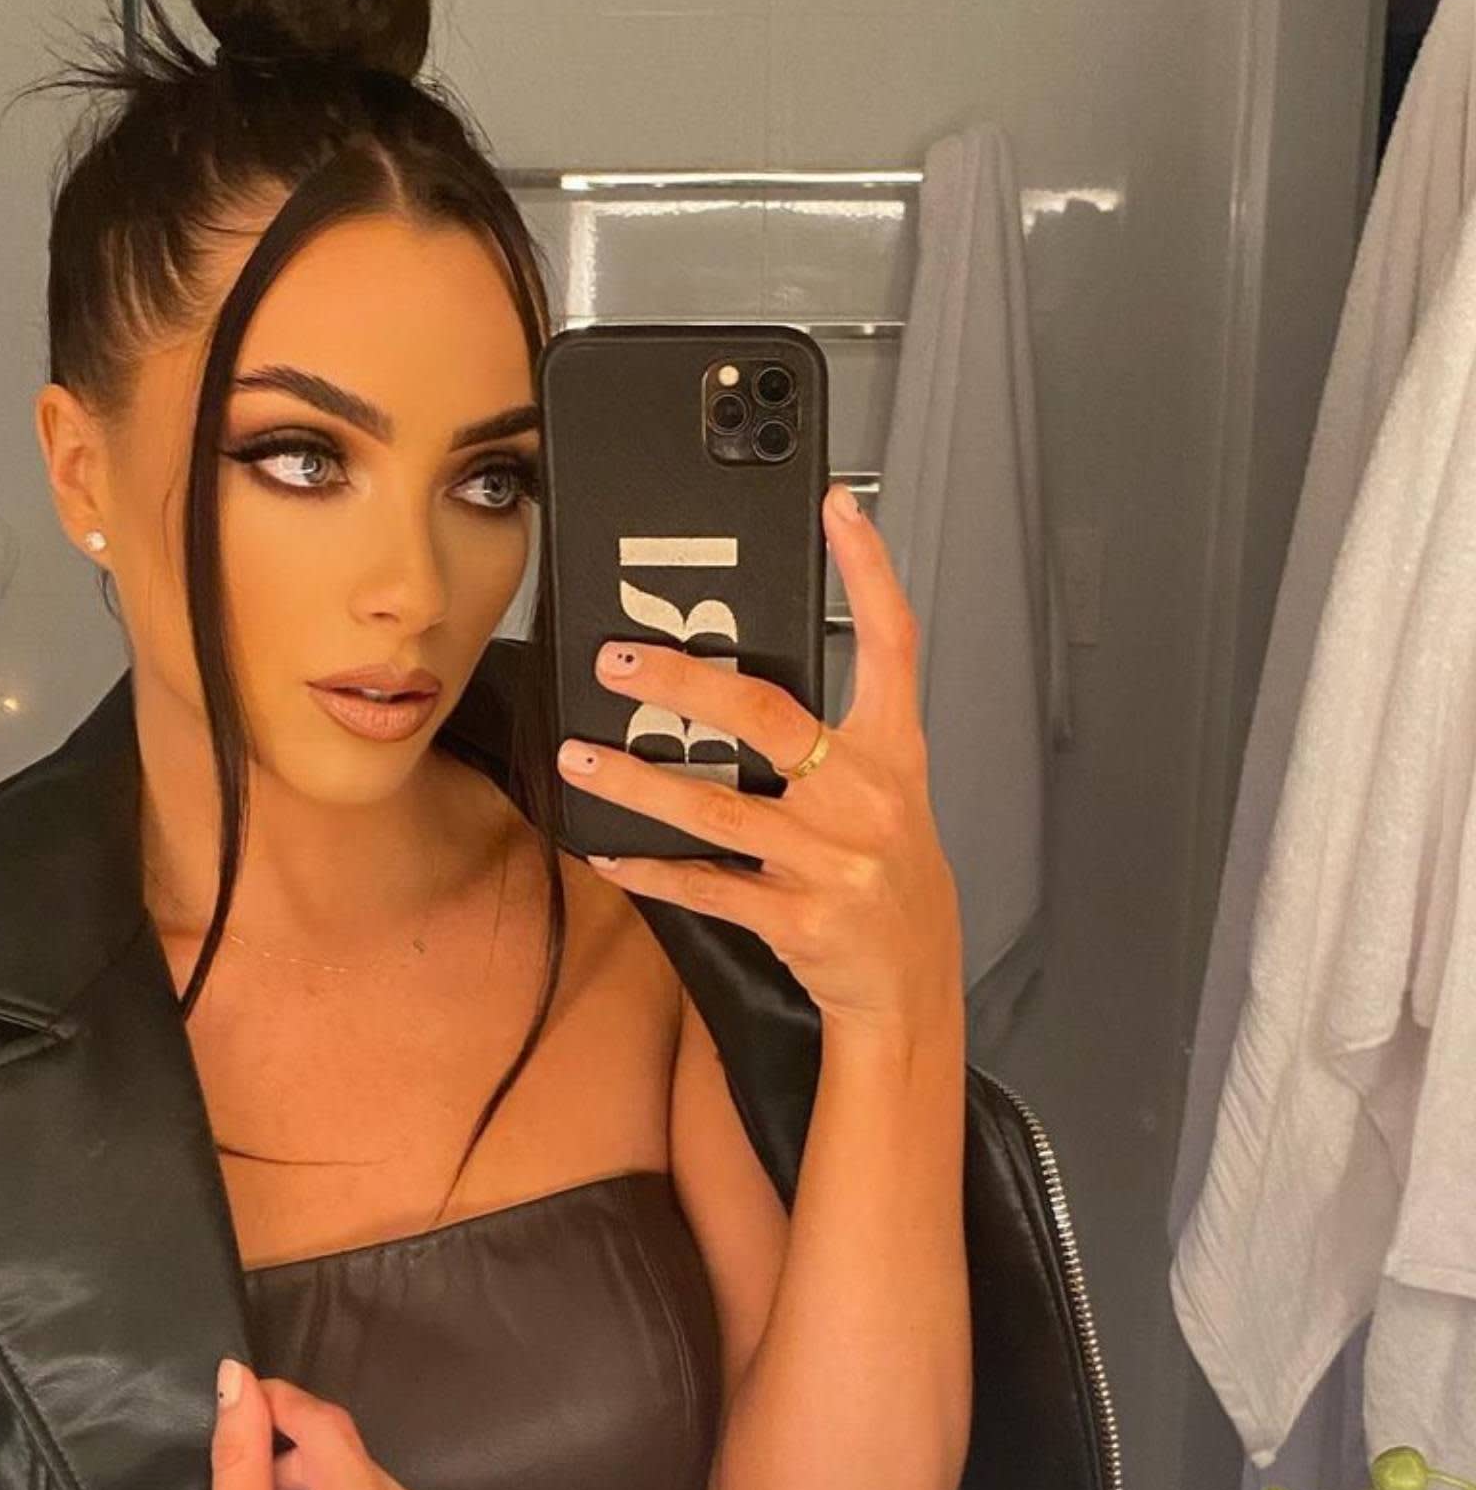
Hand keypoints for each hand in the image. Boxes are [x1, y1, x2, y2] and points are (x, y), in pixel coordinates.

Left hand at [555, 482, 961, 1037]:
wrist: (909, 981)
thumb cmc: (887, 876)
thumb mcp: (884, 793)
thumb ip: (831, 736)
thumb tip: (733, 684)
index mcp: (894, 751)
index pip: (892, 641)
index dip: (869, 569)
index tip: (835, 508)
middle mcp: (867, 796)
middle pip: (767, 715)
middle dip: (683, 682)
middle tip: (618, 661)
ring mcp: (835, 859)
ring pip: (717, 808)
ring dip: (637, 781)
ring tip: (580, 757)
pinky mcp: (800, 916)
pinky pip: (708, 884)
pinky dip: (652, 867)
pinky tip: (608, 849)